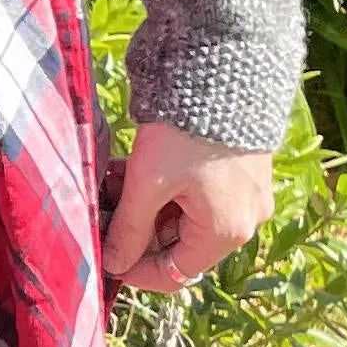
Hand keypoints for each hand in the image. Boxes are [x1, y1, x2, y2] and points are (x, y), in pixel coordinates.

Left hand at [102, 121, 275, 293]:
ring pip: (184, 217)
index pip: (174, 274)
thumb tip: (111, 265)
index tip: (104, 256)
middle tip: (100, 214)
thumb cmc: (186, 132)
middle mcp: (244, 220)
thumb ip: (128, 230)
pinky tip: (130, 172)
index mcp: (226, 232)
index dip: (134, 271)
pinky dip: (165, 189)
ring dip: (145, 208)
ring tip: (109, 187)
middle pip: (179, 244)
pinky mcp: (242, 171)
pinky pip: (198, 194)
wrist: (224, 72)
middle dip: (136, 232)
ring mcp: (246, 195)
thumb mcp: (148, 184)